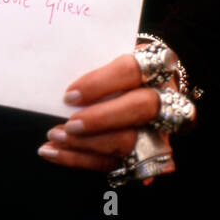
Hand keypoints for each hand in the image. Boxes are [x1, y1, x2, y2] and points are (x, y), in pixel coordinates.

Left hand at [37, 49, 194, 177]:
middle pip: (139, 109)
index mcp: (156, 67)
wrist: (148, 86)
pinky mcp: (145, 156)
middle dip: (100, 120)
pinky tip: (55, 153)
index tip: (69, 95)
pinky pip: (114, 163)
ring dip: (86, 144)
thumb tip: (65, 92)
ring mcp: (159, 131)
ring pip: (129, 142)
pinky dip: (81, 160)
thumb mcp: (111, 57)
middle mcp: (165, 99)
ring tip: (55, 137)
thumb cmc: (120, 71)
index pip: (130, 70)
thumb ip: (93, 68)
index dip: (99, 84)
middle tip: (69, 124)